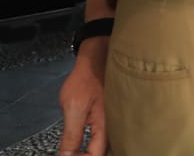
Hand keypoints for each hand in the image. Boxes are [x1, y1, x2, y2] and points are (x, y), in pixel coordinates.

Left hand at [58, 41, 108, 155]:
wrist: (97, 58)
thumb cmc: (87, 78)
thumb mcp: (73, 108)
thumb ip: (71, 135)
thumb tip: (66, 155)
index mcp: (106, 126)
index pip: (96, 155)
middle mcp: (115, 125)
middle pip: (105, 151)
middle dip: (91, 154)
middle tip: (74, 152)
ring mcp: (115, 119)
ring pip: (109, 144)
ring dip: (95, 149)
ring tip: (80, 149)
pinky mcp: (113, 114)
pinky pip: (108, 134)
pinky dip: (99, 141)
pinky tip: (89, 139)